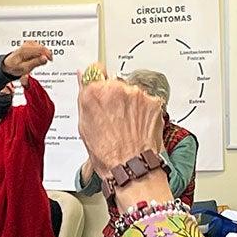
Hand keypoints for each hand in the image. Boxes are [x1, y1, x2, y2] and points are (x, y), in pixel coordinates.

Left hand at [2, 41, 52, 76]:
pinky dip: (40, 52)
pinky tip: (38, 57)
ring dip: (43, 53)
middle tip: (45, 62)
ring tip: (39, 61)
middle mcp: (27, 44)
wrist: (8, 64)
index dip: (48, 54)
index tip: (50, 60)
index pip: (41, 49)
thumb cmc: (15, 67)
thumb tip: (45, 58)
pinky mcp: (29, 44)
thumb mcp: (25, 68)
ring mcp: (28, 43)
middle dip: (46, 54)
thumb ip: (36, 63)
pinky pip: (38, 47)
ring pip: (41, 46)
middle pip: (42, 47)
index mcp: (25, 50)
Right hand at [77, 63, 164, 177]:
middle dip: (116, 96)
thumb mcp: (84, 125)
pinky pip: (147, 102)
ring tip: (127, 126)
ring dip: (131, 104)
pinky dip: (145, 112)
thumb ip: (84, 96)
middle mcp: (116, 88)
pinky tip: (138, 127)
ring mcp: (136, 94)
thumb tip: (82, 77)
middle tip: (115, 118)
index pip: (96, 69)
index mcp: (94, 91)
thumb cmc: (106, 153)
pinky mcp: (153, 102)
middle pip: (116, 83)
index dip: (98, 81)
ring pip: (133, 92)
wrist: (131, 167)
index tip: (101, 88)